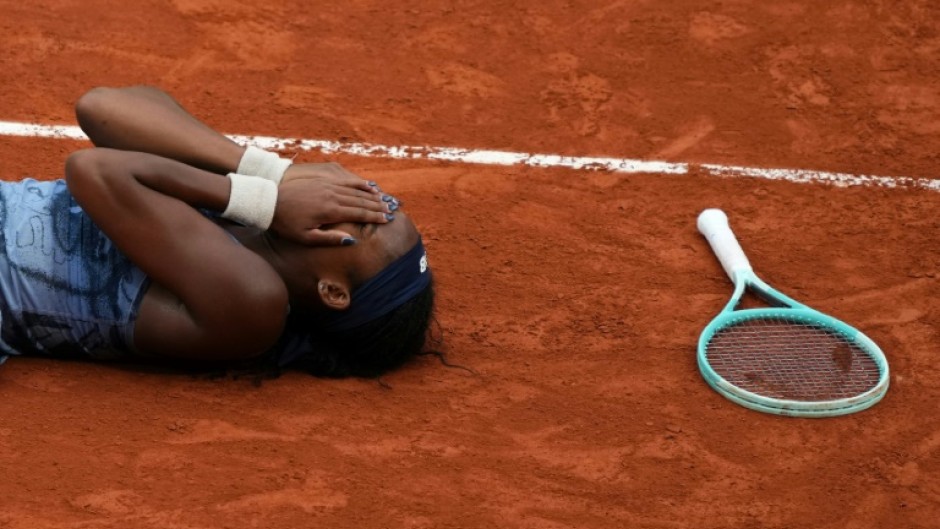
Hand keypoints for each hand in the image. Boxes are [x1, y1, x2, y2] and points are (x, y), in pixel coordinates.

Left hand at [270, 164, 391, 245]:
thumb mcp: (306, 238)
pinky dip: (359, 183)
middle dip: (377, 206)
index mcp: (330, 211)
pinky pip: (345, 180)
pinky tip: (367, 185)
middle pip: (360, 201)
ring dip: (371, 195)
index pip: (358, 214)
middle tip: (391, 211)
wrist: (269, 201)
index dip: (374, 217)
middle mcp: (332, 195)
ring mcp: (327, 185)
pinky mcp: (322, 179)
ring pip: (355, 190)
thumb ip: (329, 239)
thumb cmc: (286, 223)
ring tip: (384, 199)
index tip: (387, 220)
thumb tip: (351, 239)